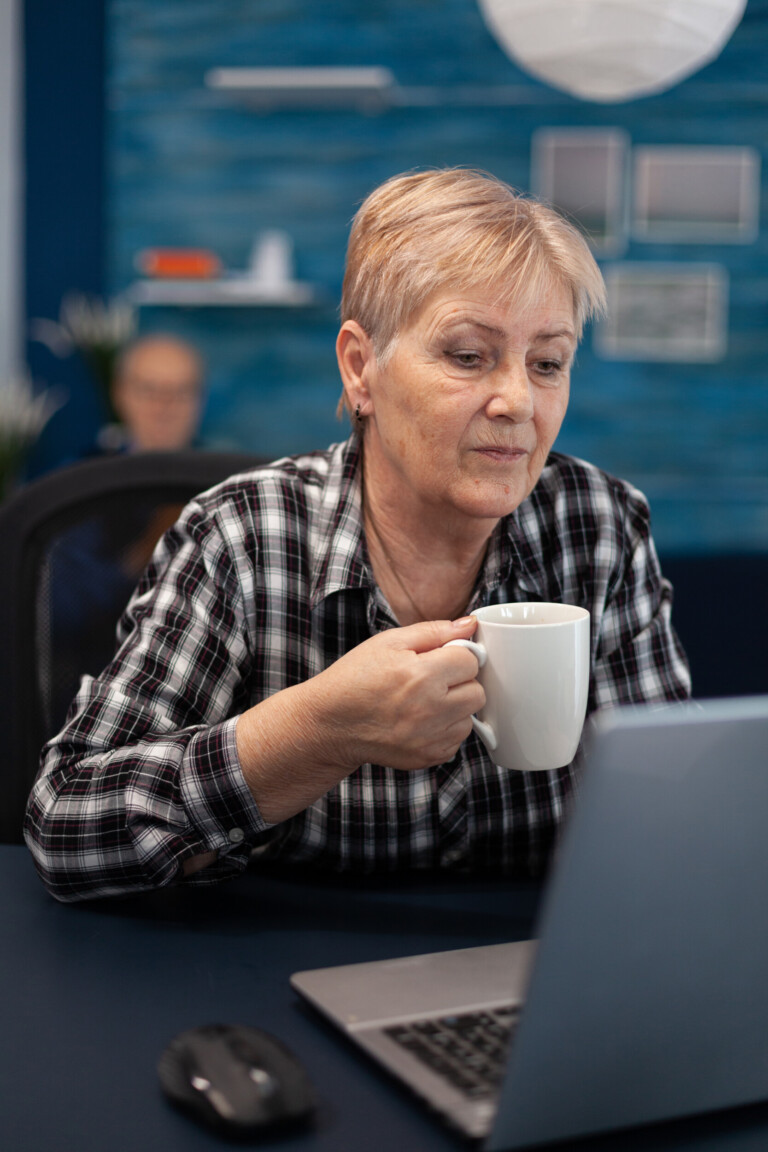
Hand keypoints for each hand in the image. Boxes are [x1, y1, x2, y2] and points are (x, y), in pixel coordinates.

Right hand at [237, 617, 484, 824]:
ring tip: (424, 701)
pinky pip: (456, 741)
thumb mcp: (389, 642)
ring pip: (469, 718)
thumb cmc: (355, 678)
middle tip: (431, 679)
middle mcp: (430, 709)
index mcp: (422, 675)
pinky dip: (444, 730)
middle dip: (459, 682)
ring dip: (454, 708)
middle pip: (477, 691)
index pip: (471, 661)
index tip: (439, 659)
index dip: (455, 656)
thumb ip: (434, 631)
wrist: (330, 723)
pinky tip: (419, 721)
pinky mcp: (427, 757)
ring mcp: (430, 738)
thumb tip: (471, 624)